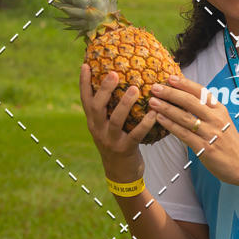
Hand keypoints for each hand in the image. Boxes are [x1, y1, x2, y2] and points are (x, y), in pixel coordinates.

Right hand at [79, 64, 156, 179]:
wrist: (120, 174)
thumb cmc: (117, 142)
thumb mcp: (108, 126)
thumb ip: (110, 108)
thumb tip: (122, 81)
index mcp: (93, 121)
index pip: (85, 99)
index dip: (84, 83)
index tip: (85, 64)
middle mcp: (98, 129)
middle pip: (97, 107)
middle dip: (104, 89)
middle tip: (114, 73)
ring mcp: (111, 140)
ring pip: (116, 120)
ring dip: (125, 103)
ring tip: (135, 89)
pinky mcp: (125, 149)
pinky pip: (136, 134)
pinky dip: (146, 123)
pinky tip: (155, 112)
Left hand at [149, 74, 238, 185]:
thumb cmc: (231, 143)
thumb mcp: (223, 121)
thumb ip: (208, 111)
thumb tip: (187, 100)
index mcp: (220, 110)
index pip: (201, 92)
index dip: (185, 84)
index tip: (170, 78)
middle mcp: (215, 118)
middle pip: (190, 101)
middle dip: (171, 93)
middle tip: (155, 87)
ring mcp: (210, 133)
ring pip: (184, 116)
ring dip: (166, 107)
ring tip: (153, 101)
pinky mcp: (204, 148)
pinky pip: (183, 133)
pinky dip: (170, 125)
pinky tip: (160, 119)